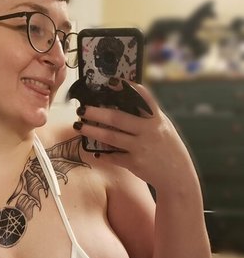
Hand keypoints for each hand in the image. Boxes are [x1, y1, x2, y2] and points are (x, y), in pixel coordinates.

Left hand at [74, 79, 196, 191]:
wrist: (177, 175)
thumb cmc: (168, 149)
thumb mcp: (163, 128)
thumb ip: (147, 118)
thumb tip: (122, 106)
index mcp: (157, 120)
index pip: (143, 97)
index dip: (128, 87)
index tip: (112, 81)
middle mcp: (149, 131)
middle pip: (118, 118)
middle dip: (96, 112)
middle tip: (82, 109)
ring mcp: (141, 148)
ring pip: (111, 137)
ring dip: (92, 131)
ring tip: (79, 126)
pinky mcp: (134, 163)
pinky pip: (113, 156)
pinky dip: (103, 153)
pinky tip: (95, 151)